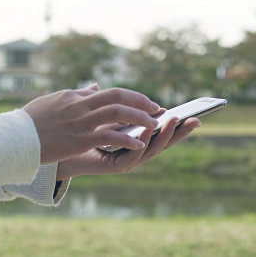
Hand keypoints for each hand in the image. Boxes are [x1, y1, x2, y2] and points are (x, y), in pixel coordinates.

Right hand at [23, 85, 159, 163]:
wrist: (12, 139)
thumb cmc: (29, 123)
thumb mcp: (53, 102)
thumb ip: (76, 95)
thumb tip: (93, 87)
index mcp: (74, 97)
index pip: (108, 92)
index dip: (129, 97)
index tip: (143, 102)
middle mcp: (79, 105)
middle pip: (118, 96)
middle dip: (140, 101)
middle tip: (156, 109)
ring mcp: (80, 122)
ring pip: (118, 112)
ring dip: (140, 117)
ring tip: (153, 124)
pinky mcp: (79, 139)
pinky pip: (109, 135)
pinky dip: (127, 138)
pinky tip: (139, 144)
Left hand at [55, 116, 200, 179]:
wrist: (60, 154)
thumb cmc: (77, 137)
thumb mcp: (97, 118)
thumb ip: (108, 107)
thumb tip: (110, 89)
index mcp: (134, 141)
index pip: (159, 132)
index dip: (174, 125)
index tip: (192, 114)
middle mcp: (133, 152)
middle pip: (161, 142)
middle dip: (179, 132)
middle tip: (195, 120)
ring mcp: (126, 160)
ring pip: (151, 149)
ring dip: (163, 136)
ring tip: (173, 121)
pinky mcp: (115, 167)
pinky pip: (132, 154)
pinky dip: (142, 143)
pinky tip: (146, 131)